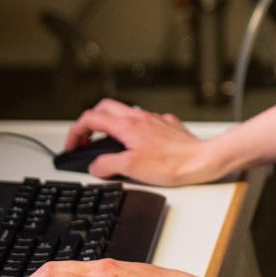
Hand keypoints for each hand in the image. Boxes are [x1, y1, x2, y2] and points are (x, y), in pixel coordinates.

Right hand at [63, 98, 223, 185]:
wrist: (202, 160)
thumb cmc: (172, 163)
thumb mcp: (131, 168)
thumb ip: (107, 165)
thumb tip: (95, 166)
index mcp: (127, 125)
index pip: (91, 118)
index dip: (75, 131)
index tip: (72, 145)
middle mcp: (139, 117)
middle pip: (104, 108)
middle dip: (89, 122)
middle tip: (85, 140)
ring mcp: (153, 119)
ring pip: (123, 113)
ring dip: (109, 125)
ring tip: (106, 143)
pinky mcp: (166, 125)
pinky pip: (142, 122)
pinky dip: (131, 130)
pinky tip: (136, 145)